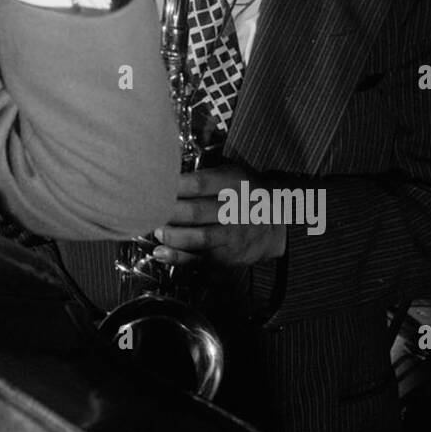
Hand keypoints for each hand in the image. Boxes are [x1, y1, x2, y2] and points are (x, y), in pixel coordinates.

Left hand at [152, 164, 287, 268]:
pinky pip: (202, 259)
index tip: (153, 186)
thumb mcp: (232, 172)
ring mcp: (234, 235)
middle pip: (196, 212)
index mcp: (234, 183)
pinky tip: (161, 253)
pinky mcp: (230, 256)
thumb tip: (167, 175)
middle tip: (151, 211)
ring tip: (158, 231)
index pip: (199, 184)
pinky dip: (179, 257)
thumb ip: (204, 174)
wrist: (279, 220)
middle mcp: (235, 209)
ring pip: (200, 238)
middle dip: (169, 213)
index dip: (174, 186)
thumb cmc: (246, 191)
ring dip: (173, 236)